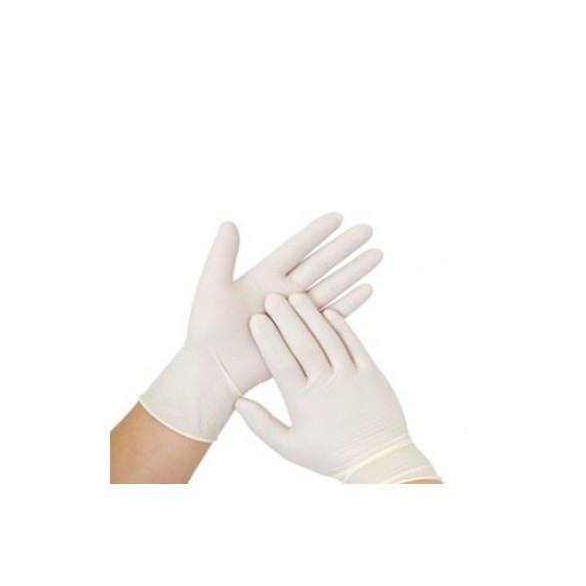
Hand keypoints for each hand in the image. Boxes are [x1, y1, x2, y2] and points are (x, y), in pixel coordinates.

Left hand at [140, 213, 381, 440]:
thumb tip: (229, 222)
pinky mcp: (303, 338)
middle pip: (321, 264)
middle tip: (368, 230)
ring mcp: (295, 316)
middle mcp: (284, 294)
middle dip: (345, 247)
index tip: (337, 217)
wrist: (214, 369)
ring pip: (332, 286)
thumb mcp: (212, 285)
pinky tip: (368, 289)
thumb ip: (223, 254)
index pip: (296, 249)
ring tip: (377, 254)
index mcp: (264, 277)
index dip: (316, 233)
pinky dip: (350, 304)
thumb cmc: (208, 329)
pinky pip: (331, 317)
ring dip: (354, 271)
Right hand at [235, 293, 439, 482]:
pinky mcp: (372, 373)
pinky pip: (354, 343)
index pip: (280, 362)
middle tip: (273, 297)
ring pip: (327, 338)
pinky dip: (341, 326)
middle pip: (301, 343)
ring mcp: (351, 376)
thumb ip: (261, 424)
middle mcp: (326, 384)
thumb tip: (238, 401)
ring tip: (296, 297)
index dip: (267, 338)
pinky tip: (329, 312)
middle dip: (285, 318)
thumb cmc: (330, 456)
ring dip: (310, 315)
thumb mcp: (289, 448)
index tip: (255, 319)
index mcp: (302, 401)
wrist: (377, 461)